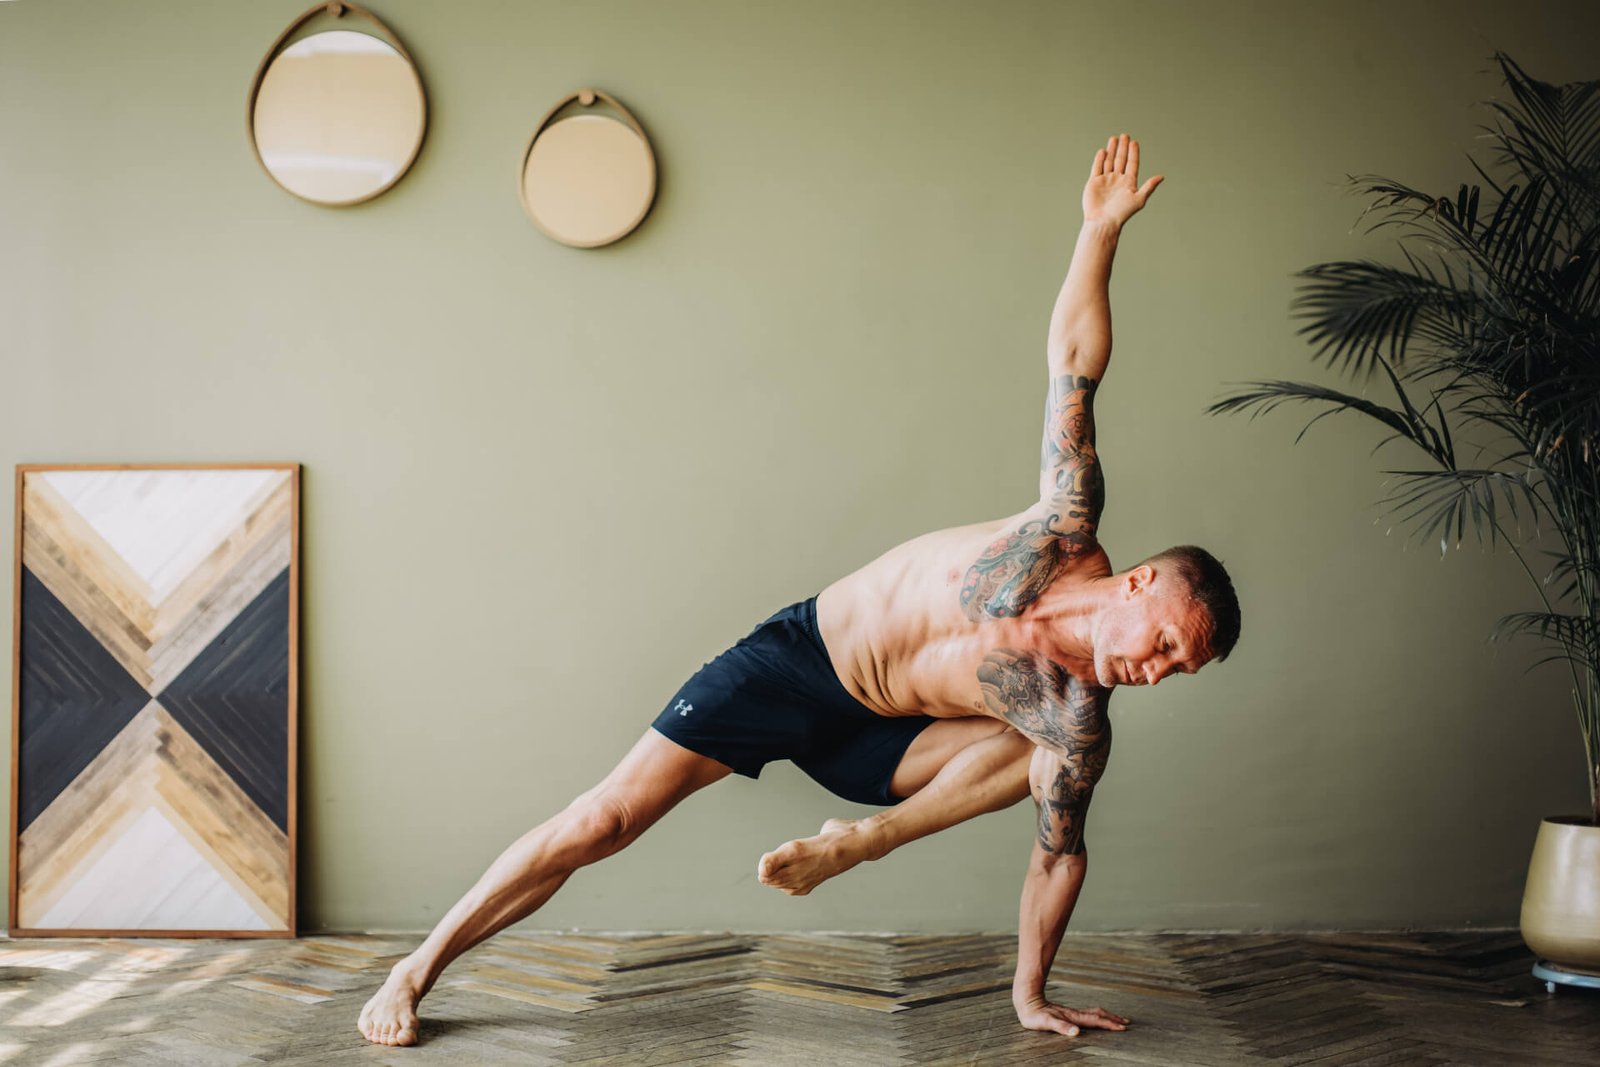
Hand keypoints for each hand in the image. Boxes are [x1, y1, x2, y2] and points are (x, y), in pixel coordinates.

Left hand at [1014, 993, 1129, 1036]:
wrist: (1026, 1000)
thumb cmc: (1034, 1014)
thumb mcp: (1045, 1023)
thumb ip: (1061, 1027)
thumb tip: (1076, 1032)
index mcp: (1072, 1017)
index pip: (1095, 1021)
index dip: (1109, 1024)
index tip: (1122, 1028)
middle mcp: (1074, 1014)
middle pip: (1098, 1015)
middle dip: (1112, 1019)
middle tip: (1127, 1023)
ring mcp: (1071, 1013)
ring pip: (1093, 1013)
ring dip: (1106, 1016)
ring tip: (1117, 1019)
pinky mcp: (1066, 1014)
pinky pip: (1086, 1014)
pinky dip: (1096, 1016)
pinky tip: (1096, 1019)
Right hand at [1082, 133, 1162, 226]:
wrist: (1103, 221)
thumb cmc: (1122, 213)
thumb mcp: (1139, 199)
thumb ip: (1149, 187)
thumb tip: (1161, 177)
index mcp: (1129, 183)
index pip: (1132, 164)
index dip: (1134, 153)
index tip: (1134, 142)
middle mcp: (1117, 180)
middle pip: (1121, 160)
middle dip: (1123, 148)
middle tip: (1125, 135)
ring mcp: (1105, 180)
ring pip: (1109, 161)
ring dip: (1112, 150)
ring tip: (1114, 139)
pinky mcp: (1094, 183)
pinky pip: (1097, 168)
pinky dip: (1100, 159)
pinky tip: (1103, 151)